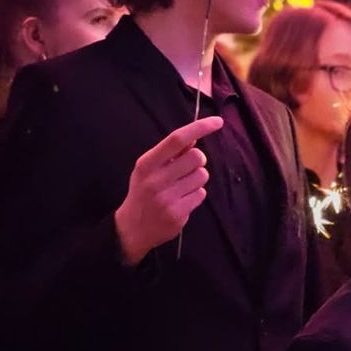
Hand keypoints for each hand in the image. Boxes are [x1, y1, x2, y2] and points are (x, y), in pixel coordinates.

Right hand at [114, 116, 223, 265]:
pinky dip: (196, 195)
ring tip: (182, 186)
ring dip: (197, 178)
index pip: (177, 139)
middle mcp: (155, 180)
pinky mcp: (178, 214)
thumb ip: (170, 153)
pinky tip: (182, 200)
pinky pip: (201, 194)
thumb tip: (194, 138)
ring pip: (202, 176)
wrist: (132, 228)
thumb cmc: (143, 192)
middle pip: (196, 157)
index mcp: (146, 163)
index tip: (218, 121)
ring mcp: (167, 198)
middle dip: (198, 160)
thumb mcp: (148, 169)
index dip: (200, 128)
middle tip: (187, 169)